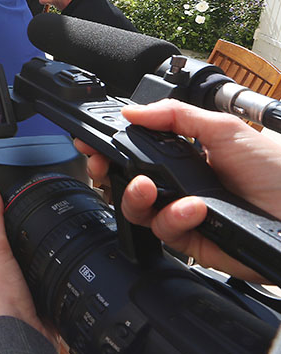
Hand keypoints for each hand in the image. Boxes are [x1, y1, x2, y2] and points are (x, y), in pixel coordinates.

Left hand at [0, 182, 54, 340]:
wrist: (25, 337)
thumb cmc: (4, 300)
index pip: (4, 236)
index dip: (12, 220)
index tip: (23, 205)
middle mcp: (14, 278)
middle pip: (26, 252)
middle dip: (38, 241)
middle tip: (51, 223)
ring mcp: (32, 292)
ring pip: (43, 268)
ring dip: (52, 260)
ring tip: (65, 244)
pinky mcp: (50, 304)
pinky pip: (59, 286)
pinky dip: (66, 278)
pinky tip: (74, 273)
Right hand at [76, 98, 280, 280]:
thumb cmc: (277, 172)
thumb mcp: (224, 129)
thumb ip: (174, 116)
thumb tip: (131, 111)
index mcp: (185, 156)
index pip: (135, 151)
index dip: (110, 148)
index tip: (91, 142)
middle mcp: (180, 185)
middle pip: (126, 182)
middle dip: (107, 173)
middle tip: (102, 166)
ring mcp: (184, 214)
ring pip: (137, 210)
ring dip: (135, 197)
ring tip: (148, 187)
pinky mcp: (193, 242)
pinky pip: (165, 232)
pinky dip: (174, 218)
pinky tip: (194, 208)